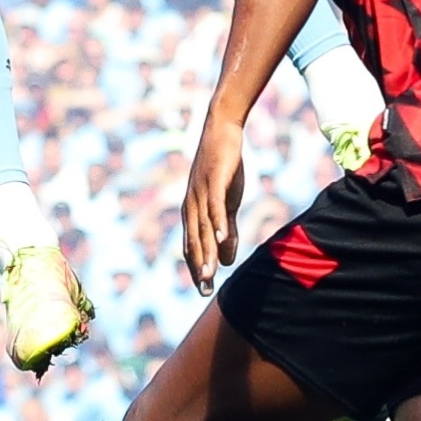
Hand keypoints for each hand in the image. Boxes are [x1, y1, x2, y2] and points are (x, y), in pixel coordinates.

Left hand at [181, 115, 246, 293]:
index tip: (203, 290)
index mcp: (193, 210)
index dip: (197, 267)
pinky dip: (218, 223)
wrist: (221, 130)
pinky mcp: (214, 181)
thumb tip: (227, 257)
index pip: (193, 245)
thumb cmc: (224, 166)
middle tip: (204, 290)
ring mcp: (201, 193)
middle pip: (195, 241)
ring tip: (209, 274)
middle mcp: (192, 204)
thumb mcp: (228, 202)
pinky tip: (222, 239)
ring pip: (203, 228)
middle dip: (199, 267)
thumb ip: (227, 229)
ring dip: (206, 251)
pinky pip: (216, 206)